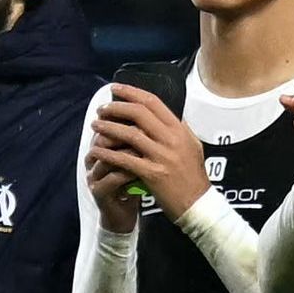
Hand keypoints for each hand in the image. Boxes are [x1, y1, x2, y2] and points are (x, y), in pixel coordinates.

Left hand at [85, 84, 204, 229]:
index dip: (131, 92)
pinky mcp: (152, 174)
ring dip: (108, 128)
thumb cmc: (194, 176)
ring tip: (95, 126)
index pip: (153, 102)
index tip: (115, 89)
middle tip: (101, 109)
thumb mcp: (193, 146)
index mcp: (180, 130)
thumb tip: (167, 114)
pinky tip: (96, 151)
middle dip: (116, 107)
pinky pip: (125, 159)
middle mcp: (171, 140)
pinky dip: (108, 153)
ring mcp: (162, 156)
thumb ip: (180, 129)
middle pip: (139, 113)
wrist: (198, 204)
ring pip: (130, 134)